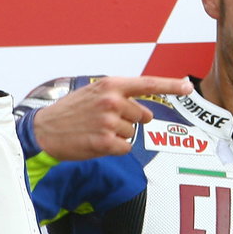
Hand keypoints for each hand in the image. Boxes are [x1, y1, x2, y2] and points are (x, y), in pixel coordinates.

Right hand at [32, 75, 194, 159]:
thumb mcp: (94, 93)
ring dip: (119, 135)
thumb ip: (120, 96)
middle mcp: (112, 101)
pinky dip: (115, 149)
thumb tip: (146, 111)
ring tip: (96, 130)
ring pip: (132, 133)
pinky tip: (96, 142)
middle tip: (104, 121)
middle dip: (129, 121)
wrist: (44, 130)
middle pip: (143, 116)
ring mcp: (109, 122)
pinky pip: (125, 148)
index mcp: (111, 85)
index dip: (171, 85)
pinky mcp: (105, 142)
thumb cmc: (70, 111)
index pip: (148, 84)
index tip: (188, 86)